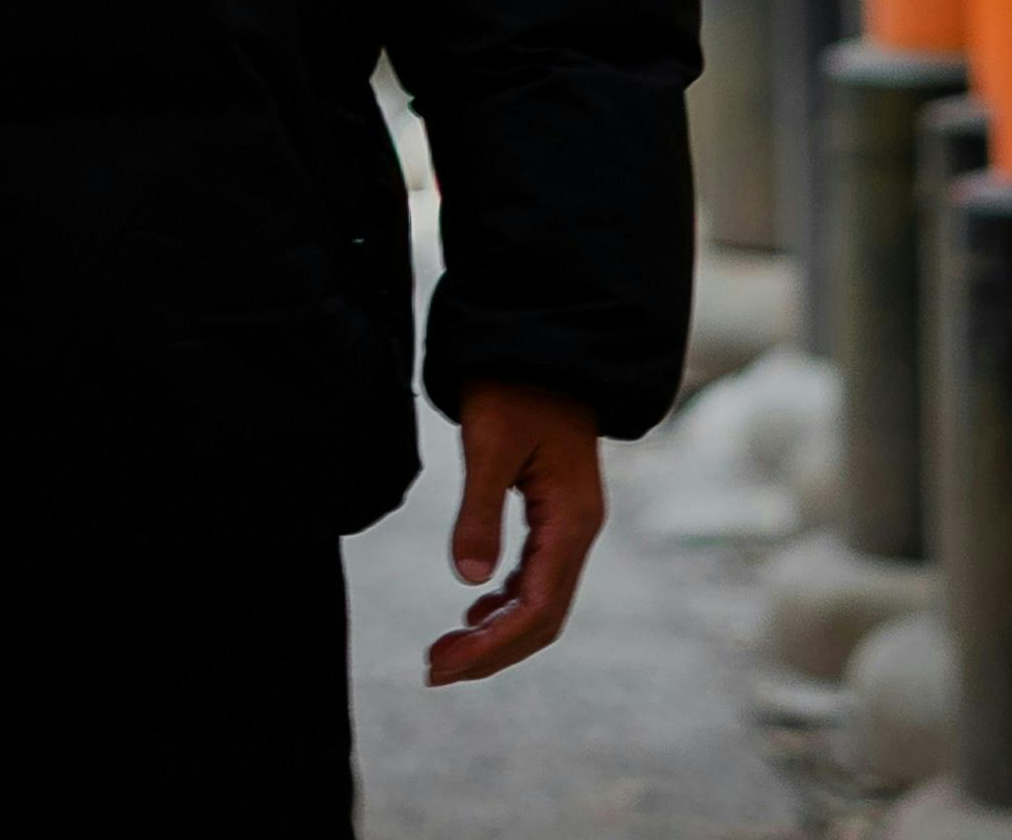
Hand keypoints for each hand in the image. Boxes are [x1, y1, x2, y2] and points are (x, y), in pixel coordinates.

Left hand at [425, 382, 605, 684]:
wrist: (543, 341)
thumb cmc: (515, 384)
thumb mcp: (490, 443)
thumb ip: (480, 512)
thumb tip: (467, 581)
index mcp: (572, 520)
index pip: (537, 610)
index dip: (492, 648)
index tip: (443, 666)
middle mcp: (578, 530)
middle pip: (542, 618)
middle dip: (491, 652)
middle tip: (434, 669)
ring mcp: (569, 523)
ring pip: (539, 601)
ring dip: (495, 632)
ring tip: (444, 651)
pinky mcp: (554, 513)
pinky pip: (535, 576)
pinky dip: (503, 603)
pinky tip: (472, 612)